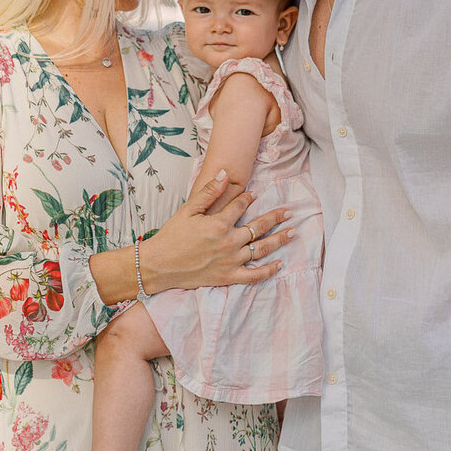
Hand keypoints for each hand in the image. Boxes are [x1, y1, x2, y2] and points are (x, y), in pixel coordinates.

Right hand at [140, 170, 290, 292]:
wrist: (159, 265)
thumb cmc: (171, 236)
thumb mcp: (188, 210)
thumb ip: (209, 192)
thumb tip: (225, 174)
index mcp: (219, 223)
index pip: (241, 206)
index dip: (249, 198)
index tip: (254, 194)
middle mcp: (229, 242)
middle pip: (259, 227)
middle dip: (276, 217)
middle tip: (289, 212)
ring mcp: (230, 261)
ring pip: (261, 249)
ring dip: (279, 240)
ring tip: (292, 232)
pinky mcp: (228, 276)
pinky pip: (254, 275)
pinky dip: (268, 270)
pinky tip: (279, 264)